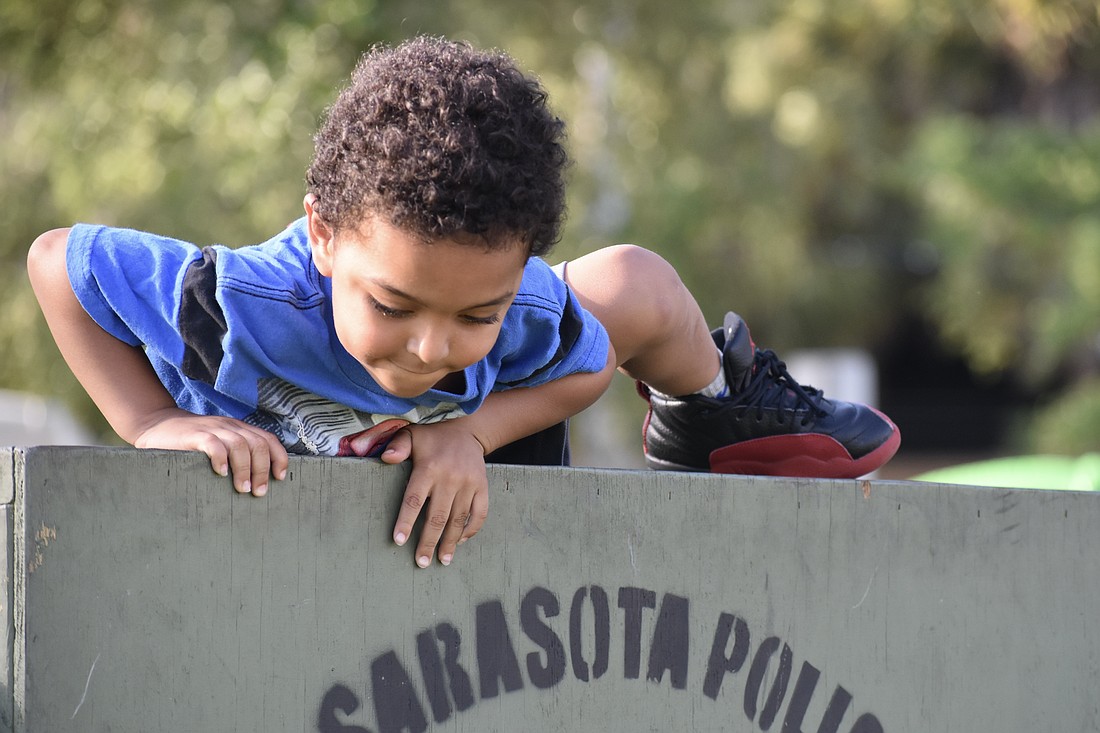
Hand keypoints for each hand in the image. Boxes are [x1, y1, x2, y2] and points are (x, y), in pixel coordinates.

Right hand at [132, 408, 288, 495]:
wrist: (156, 425)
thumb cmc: (191, 443)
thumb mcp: (219, 444)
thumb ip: (236, 455)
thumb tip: (256, 483)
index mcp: (239, 429)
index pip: (268, 439)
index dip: (279, 457)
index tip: (279, 478)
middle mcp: (229, 426)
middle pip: (257, 444)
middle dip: (262, 469)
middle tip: (258, 492)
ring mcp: (212, 429)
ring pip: (240, 444)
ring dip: (245, 468)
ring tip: (242, 488)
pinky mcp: (194, 435)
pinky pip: (213, 444)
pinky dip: (221, 459)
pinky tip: (221, 473)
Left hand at [373, 420, 488, 567]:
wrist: (468, 430)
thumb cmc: (432, 438)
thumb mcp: (411, 435)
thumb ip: (397, 446)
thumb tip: (385, 459)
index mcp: (429, 468)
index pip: (415, 499)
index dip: (406, 522)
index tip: (399, 541)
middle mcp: (450, 478)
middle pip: (437, 516)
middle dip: (428, 542)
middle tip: (421, 562)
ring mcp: (468, 483)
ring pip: (458, 519)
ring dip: (450, 542)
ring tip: (443, 560)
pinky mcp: (482, 487)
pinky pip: (479, 514)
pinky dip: (470, 529)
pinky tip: (460, 541)